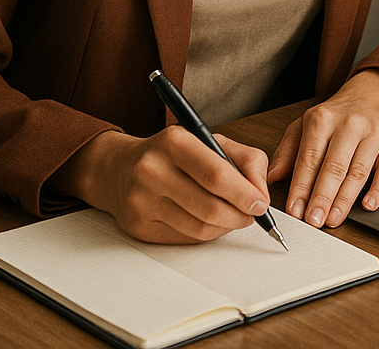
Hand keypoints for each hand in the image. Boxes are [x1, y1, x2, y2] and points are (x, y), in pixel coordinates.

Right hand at [50, 127, 270, 243]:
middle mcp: (153, 170)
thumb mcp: (210, 140)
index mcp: (174, 142)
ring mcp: (142, 201)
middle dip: (240, 215)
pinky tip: (211, 223)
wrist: (117, 168)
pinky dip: (207, 234)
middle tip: (252, 214)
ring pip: (199, 227)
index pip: (217, 174)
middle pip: (209, 206)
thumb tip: (261, 192)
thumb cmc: (172, 153)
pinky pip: (184, 239)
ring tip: (234, 217)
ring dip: (226, 227)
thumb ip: (245, 159)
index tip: (261, 203)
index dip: (244, 193)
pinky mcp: (137, 226)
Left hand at [267, 69, 378, 227]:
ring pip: (358, 171)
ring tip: (333, 219)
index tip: (294, 209)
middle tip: (313, 221)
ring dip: (345, 199)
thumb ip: (288, 150)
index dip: (301, 186)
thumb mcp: (306, 123)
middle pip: (334, 166)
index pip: (309, 157)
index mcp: (323, 119)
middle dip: (322, 197)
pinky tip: (369, 205)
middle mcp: (349, 124)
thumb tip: (273, 176)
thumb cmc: (338, 114)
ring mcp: (374, 133)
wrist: (375, 92)